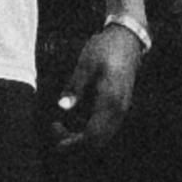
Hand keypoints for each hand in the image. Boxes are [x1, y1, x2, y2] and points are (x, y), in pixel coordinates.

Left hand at [49, 24, 141, 152]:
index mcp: (110, 102)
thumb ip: (75, 86)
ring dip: (81, 137)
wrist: (128, 38)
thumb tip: (62, 107)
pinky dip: (88, 129)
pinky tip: (73, 118)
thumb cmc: (105, 48)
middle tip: (54, 128)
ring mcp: (122, 109)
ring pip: (102, 137)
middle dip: (74, 142)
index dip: (72, 142)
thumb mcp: (86, 64)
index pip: (92, 136)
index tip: (54, 129)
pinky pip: (105, 127)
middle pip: (97, 142)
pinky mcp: (120, 106)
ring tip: (60, 125)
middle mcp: (119, 110)